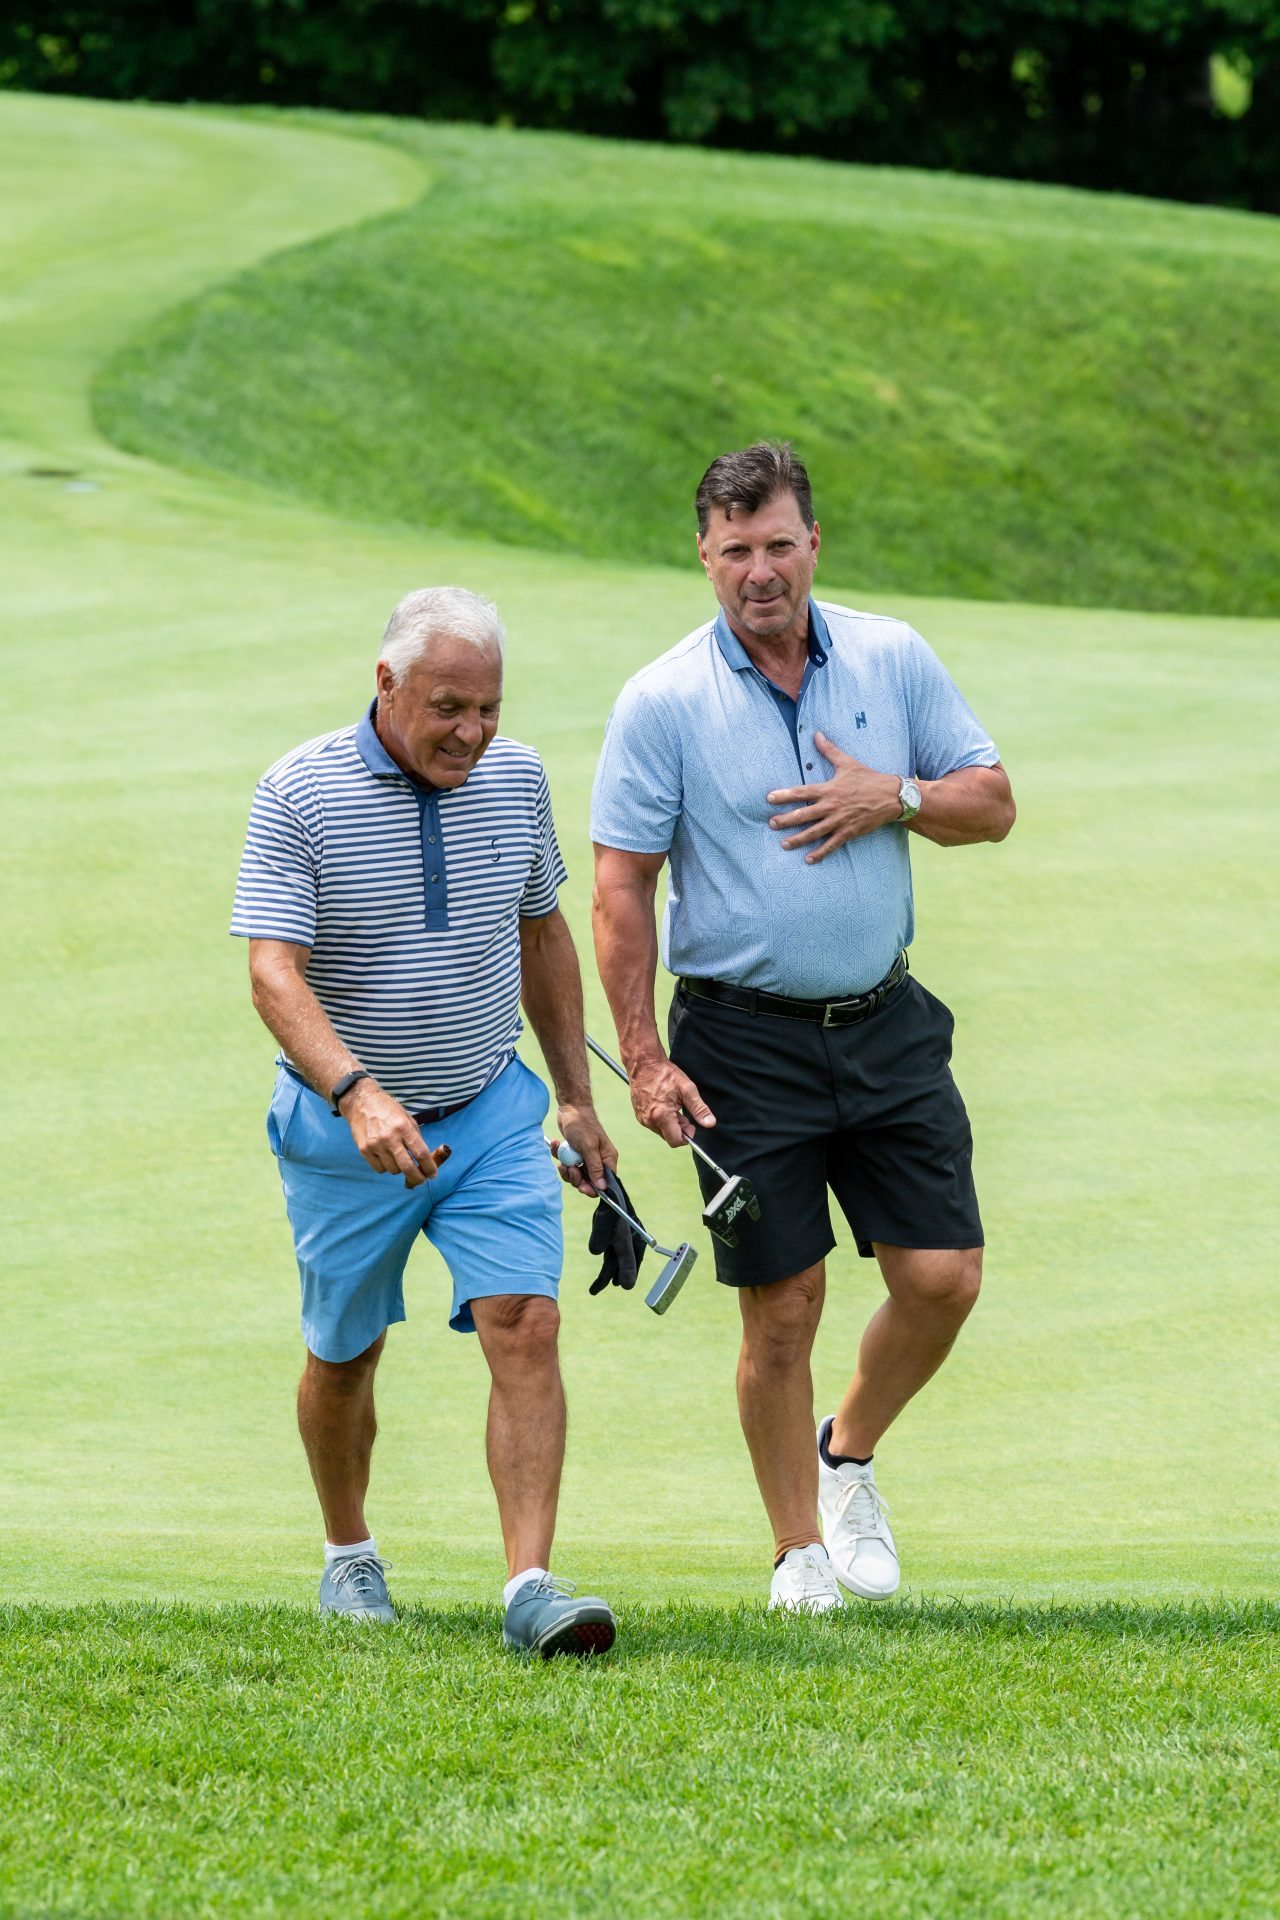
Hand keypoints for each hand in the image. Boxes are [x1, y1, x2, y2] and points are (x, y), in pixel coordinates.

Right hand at [340, 1079, 449, 1186]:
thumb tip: (424, 1159)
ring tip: (398, 1159)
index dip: (429, 1167)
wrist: (361, 1102)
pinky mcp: (364, 1150)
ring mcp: (375, 1145)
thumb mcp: (406, 1118)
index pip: (420, 1153)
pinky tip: (386, 1158)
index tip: (433, 1174)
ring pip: (393, 1170)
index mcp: (403, 1127)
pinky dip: (385, 1167)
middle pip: (407, 1167)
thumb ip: (415, 1137)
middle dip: (417, 1177)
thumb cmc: (387, 1110)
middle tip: (421, 1180)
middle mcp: (389, 1137)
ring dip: (399, 1169)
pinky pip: (379, 1169)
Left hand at [554, 1101, 616, 1194]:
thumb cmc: (581, 1124)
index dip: (593, 1189)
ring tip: (562, 1159)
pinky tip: (557, 1144)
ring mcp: (586, 1158)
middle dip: (576, 1178)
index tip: (581, 1187)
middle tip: (569, 1168)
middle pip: (588, 1182)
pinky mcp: (574, 1155)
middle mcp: (598, 1160)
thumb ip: (595, 1168)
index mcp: (607, 1159)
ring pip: (576, 1175)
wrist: (570, 1108)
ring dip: (566, 1168)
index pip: (604, 1183)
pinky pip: (567, 1164)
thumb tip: (602, 1188)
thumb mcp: (588, 1147)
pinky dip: (560, 1157)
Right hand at [625, 1051, 714, 1147]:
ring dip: (670, 1124)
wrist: (644, 1064)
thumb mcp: (687, 1089)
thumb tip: (710, 1123)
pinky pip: (654, 1125)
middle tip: (681, 1110)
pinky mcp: (639, 1115)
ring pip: (661, 1131)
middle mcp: (649, 1121)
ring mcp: (642, 1119)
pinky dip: (661, 1119)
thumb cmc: (665, 1074)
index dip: (687, 1136)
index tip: (691, 1124)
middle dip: (679, 1128)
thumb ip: (699, 1109)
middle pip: (669, 1137)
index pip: (676, 1141)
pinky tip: (663, 1104)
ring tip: (672, 1105)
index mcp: (662, 1116)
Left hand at [766, 731, 900, 862]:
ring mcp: (839, 821)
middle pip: (803, 815)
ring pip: (814, 832)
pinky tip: (808, 859)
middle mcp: (831, 806)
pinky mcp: (849, 832)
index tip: (769, 798)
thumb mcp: (847, 763)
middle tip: (771, 823)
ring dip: (797, 839)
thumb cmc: (868, 778)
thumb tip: (816, 734)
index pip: (801, 792)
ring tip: (784, 844)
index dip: (784, 795)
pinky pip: (831, 844)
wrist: (891, 796)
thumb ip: (829, 750)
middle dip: (785, 820)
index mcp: (829, 789)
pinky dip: (820, 853)